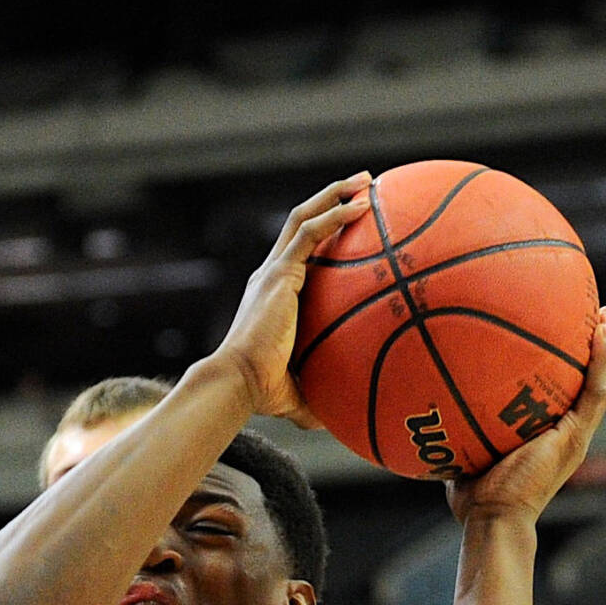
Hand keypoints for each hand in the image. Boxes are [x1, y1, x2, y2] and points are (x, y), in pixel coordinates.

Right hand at [213, 174, 372, 423]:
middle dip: (332, 199)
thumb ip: (321, 397)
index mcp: (274, 295)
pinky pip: (311, 233)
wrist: (239, 383)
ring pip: (304, 217)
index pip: (300, 253)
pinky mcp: (279, 272)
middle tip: (364, 186)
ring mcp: (274, 271)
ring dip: (335, 194)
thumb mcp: (301, 393)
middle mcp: (271, 275)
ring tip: (367, 180)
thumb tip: (344, 423)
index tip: (353, 222)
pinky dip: (336, 215)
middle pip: (301, 223)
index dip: (325, 232)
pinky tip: (363, 206)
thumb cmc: (263, 393)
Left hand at [451, 307, 605, 525]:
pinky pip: (596, 392)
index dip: (566, 364)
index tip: (562, 332)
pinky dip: (601, 361)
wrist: (493, 519)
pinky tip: (600, 332)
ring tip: (604, 313)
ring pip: (599, 383)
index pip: (561, 392)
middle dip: (592, 348)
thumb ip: (459, 430)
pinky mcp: (577, 437)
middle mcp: (566, 433)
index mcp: (546, 436)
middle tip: (594, 312)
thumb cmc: (474, 498)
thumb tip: (427, 406)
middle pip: (585, 383)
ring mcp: (575, 435)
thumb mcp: (465, 453)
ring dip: (604, 347)